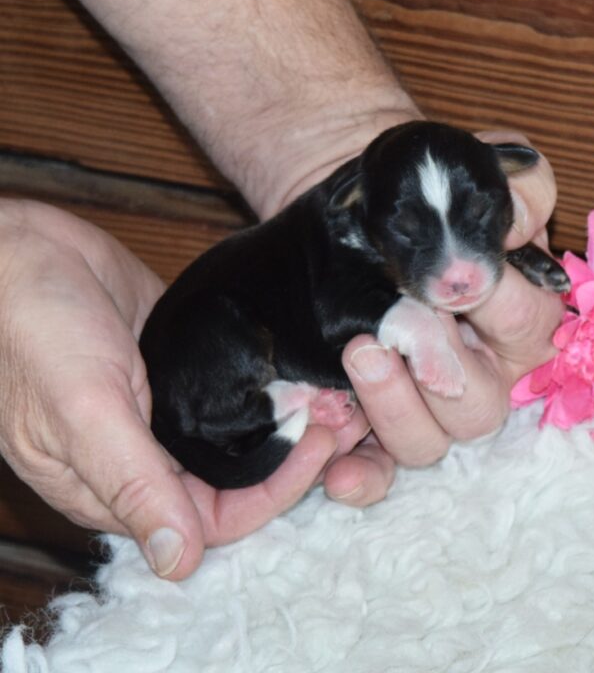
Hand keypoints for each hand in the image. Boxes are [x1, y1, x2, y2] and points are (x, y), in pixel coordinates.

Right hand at [0, 200, 369, 579]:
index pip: (213, 517)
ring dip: (288, 422)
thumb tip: (176, 561)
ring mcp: (167, 409)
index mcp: (116, 484)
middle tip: (343, 420)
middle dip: (294, 458)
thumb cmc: (31, 327)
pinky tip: (303, 370)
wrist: (20, 250)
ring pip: (241, 436)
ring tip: (336, 395)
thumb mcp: (81, 407)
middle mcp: (147, 454)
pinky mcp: (181, 367)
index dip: (271, 493)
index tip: (317, 448)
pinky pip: (234, 392)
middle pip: (237, 479)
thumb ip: (130, 480)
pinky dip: (269, 386)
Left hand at [328, 130, 562, 500]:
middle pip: (479, 407)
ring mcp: (425, 404)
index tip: (455, 276)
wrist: (358, 218)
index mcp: (517, 321)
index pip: (528, 324)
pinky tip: (334, 468)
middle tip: (396, 323)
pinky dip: (361, 477)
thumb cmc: (425, 200)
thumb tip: (521, 228)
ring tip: (359, 355)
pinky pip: (379, 471)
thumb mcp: (476, 173)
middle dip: (438, 369)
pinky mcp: (376, 421)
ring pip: (429, 442)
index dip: (495, 301)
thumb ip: (520, 189)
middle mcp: (478, 374)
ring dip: (394, 408)